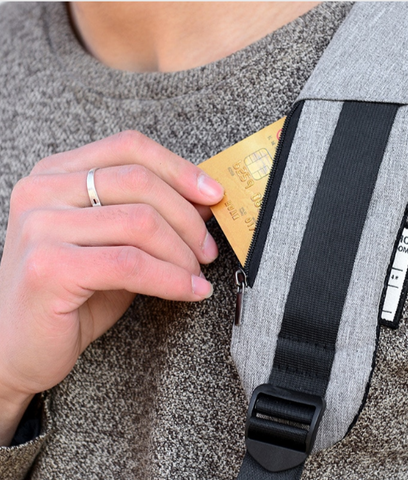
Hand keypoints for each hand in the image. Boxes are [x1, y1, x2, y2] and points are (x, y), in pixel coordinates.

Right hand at [0, 131, 223, 443]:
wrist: (19, 347)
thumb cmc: (73, 294)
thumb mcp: (115, 244)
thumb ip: (148, 217)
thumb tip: (202, 201)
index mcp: (57, 174)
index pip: (130, 148)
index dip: (179, 168)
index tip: (214, 195)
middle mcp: (43, 190)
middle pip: (140, 181)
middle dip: (188, 218)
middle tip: (207, 250)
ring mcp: (40, 225)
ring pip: (140, 221)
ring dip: (182, 252)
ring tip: (196, 274)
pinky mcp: (48, 266)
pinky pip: (132, 263)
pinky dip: (172, 279)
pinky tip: (191, 291)